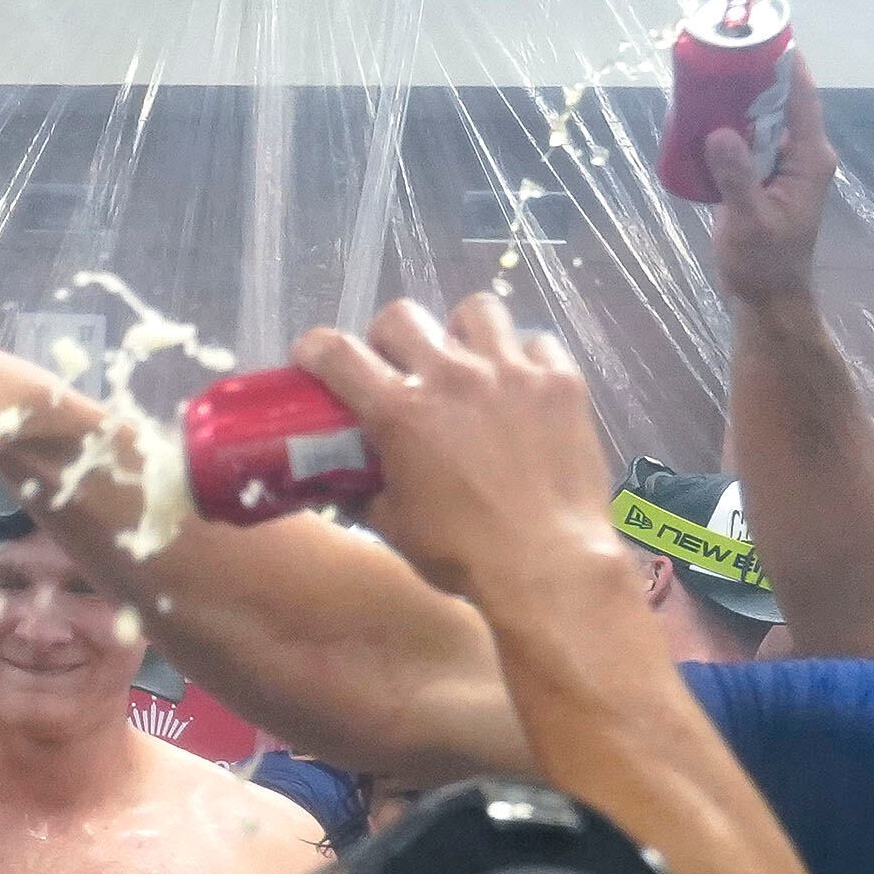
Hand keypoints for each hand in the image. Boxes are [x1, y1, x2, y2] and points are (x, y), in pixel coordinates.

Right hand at [292, 295, 620, 606]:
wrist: (546, 563)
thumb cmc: (460, 552)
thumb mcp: (393, 525)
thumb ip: (364, 491)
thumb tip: (346, 482)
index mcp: (400, 412)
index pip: (339, 354)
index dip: (315, 347)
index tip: (312, 356)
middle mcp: (452, 376)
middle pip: (402, 316)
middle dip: (387, 336)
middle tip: (396, 364)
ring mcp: (512, 372)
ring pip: (476, 310)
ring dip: (460, 330)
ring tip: (466, 360)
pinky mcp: (561, 381)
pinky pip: (536, 343)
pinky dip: (522, 358)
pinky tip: (520, 385)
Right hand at [708, 52, 835, 308]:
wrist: (767, 296)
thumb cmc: (764, 262)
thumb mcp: (748, 220)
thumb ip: (736, 176)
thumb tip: (719, 132)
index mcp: (808, 159)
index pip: (801, 100)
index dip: (786, 67)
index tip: (765, 39)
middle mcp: (800, 155)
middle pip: (781, 105)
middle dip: (754, 82)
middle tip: (722, 60)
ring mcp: (782, 167)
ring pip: (762, 124)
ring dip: (737, 105)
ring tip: (707, 84)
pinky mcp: (763, 179)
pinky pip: (747, 144)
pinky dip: (728, 130)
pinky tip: (703, 123)